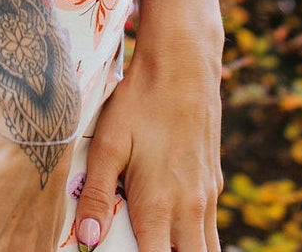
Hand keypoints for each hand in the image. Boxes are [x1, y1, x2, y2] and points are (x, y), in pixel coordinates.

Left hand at [72, 37, 222, 251]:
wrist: (183, 68)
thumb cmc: (139, 104)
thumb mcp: (107, 145)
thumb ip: (96, 194)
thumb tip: (87, 238)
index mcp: (160, 206)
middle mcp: (191, 210)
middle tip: (140, 246)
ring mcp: (207, 198)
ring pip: (205, 248)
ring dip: (184, 251)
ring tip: (154, 240)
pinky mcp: (214, 184)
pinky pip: (208, 225)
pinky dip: (193, 236)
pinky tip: (169, 222)